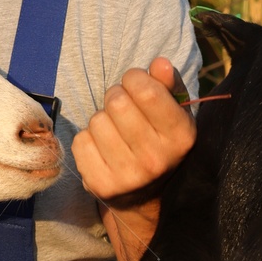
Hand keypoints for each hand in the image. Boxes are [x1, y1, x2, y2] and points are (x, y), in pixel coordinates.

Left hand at [73, 56, 194, 206]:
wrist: (146, 197)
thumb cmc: (159, 141)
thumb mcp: (174, 113)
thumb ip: (168, 85)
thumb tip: (160, 63)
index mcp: (180, 137)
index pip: (146, 91)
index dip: (135, 78)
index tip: (137, 85)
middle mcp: (157, 159)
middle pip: (117, 102)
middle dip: (116, 97)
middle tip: (123, 110)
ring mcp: (128, 176)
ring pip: (96, 121)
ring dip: (102, 120)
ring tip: (115, 132)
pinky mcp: (101, 186)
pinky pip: (81, 141)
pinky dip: (88, 139)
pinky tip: (103, 149)